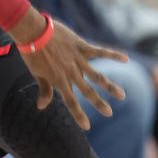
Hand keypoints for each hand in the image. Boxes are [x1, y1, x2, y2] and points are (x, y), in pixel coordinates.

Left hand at [12, 10, 127, 129]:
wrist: (32, 31)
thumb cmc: (31, 52)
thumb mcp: (36, 72)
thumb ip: (44, 89)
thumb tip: (41, 107)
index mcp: (58, 80)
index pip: (71, 101)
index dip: (78, 114)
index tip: (87, 127)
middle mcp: (70, 72)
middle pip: (87, 91)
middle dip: (99, 103)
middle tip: (109, 113)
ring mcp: (77, 60)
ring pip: (97, 76)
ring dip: (110, 86)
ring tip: (122, 95)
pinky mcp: (81, 47)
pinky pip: (100, 51)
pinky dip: (113, 55)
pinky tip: (126, 59)